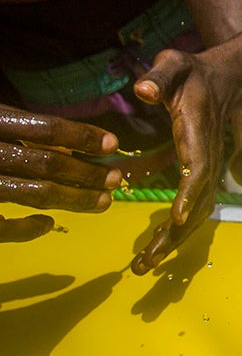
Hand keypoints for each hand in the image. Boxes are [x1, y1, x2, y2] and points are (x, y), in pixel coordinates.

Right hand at [0, 103, 120, 240]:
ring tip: (101, 201)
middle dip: (86, 172)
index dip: (81, 135)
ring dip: (72, 198)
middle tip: (116, 178)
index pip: (43, 127)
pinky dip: (27, 228)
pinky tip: (48, 225)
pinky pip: (1, 227)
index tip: (113, 144)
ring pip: (32, 193)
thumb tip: (66, 144)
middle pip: (44, 162)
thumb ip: (19, 129)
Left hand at [129, 49, 234, 272]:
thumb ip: (160, 75)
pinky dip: (175, 230)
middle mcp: (207, 158)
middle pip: (197, 204)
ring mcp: (207, 169)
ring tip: (144, 265)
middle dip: (173, 235)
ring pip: (196, 212)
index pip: (198, 169)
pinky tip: (154, 244)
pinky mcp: (202, 174)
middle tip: (145, 263)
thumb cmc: (193, 72)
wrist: (225, 80)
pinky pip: (192, 207)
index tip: (174, 218)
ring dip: (172, 240)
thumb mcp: (174, 64)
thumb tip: (145, 91)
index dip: (188, 194)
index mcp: (197, 135)